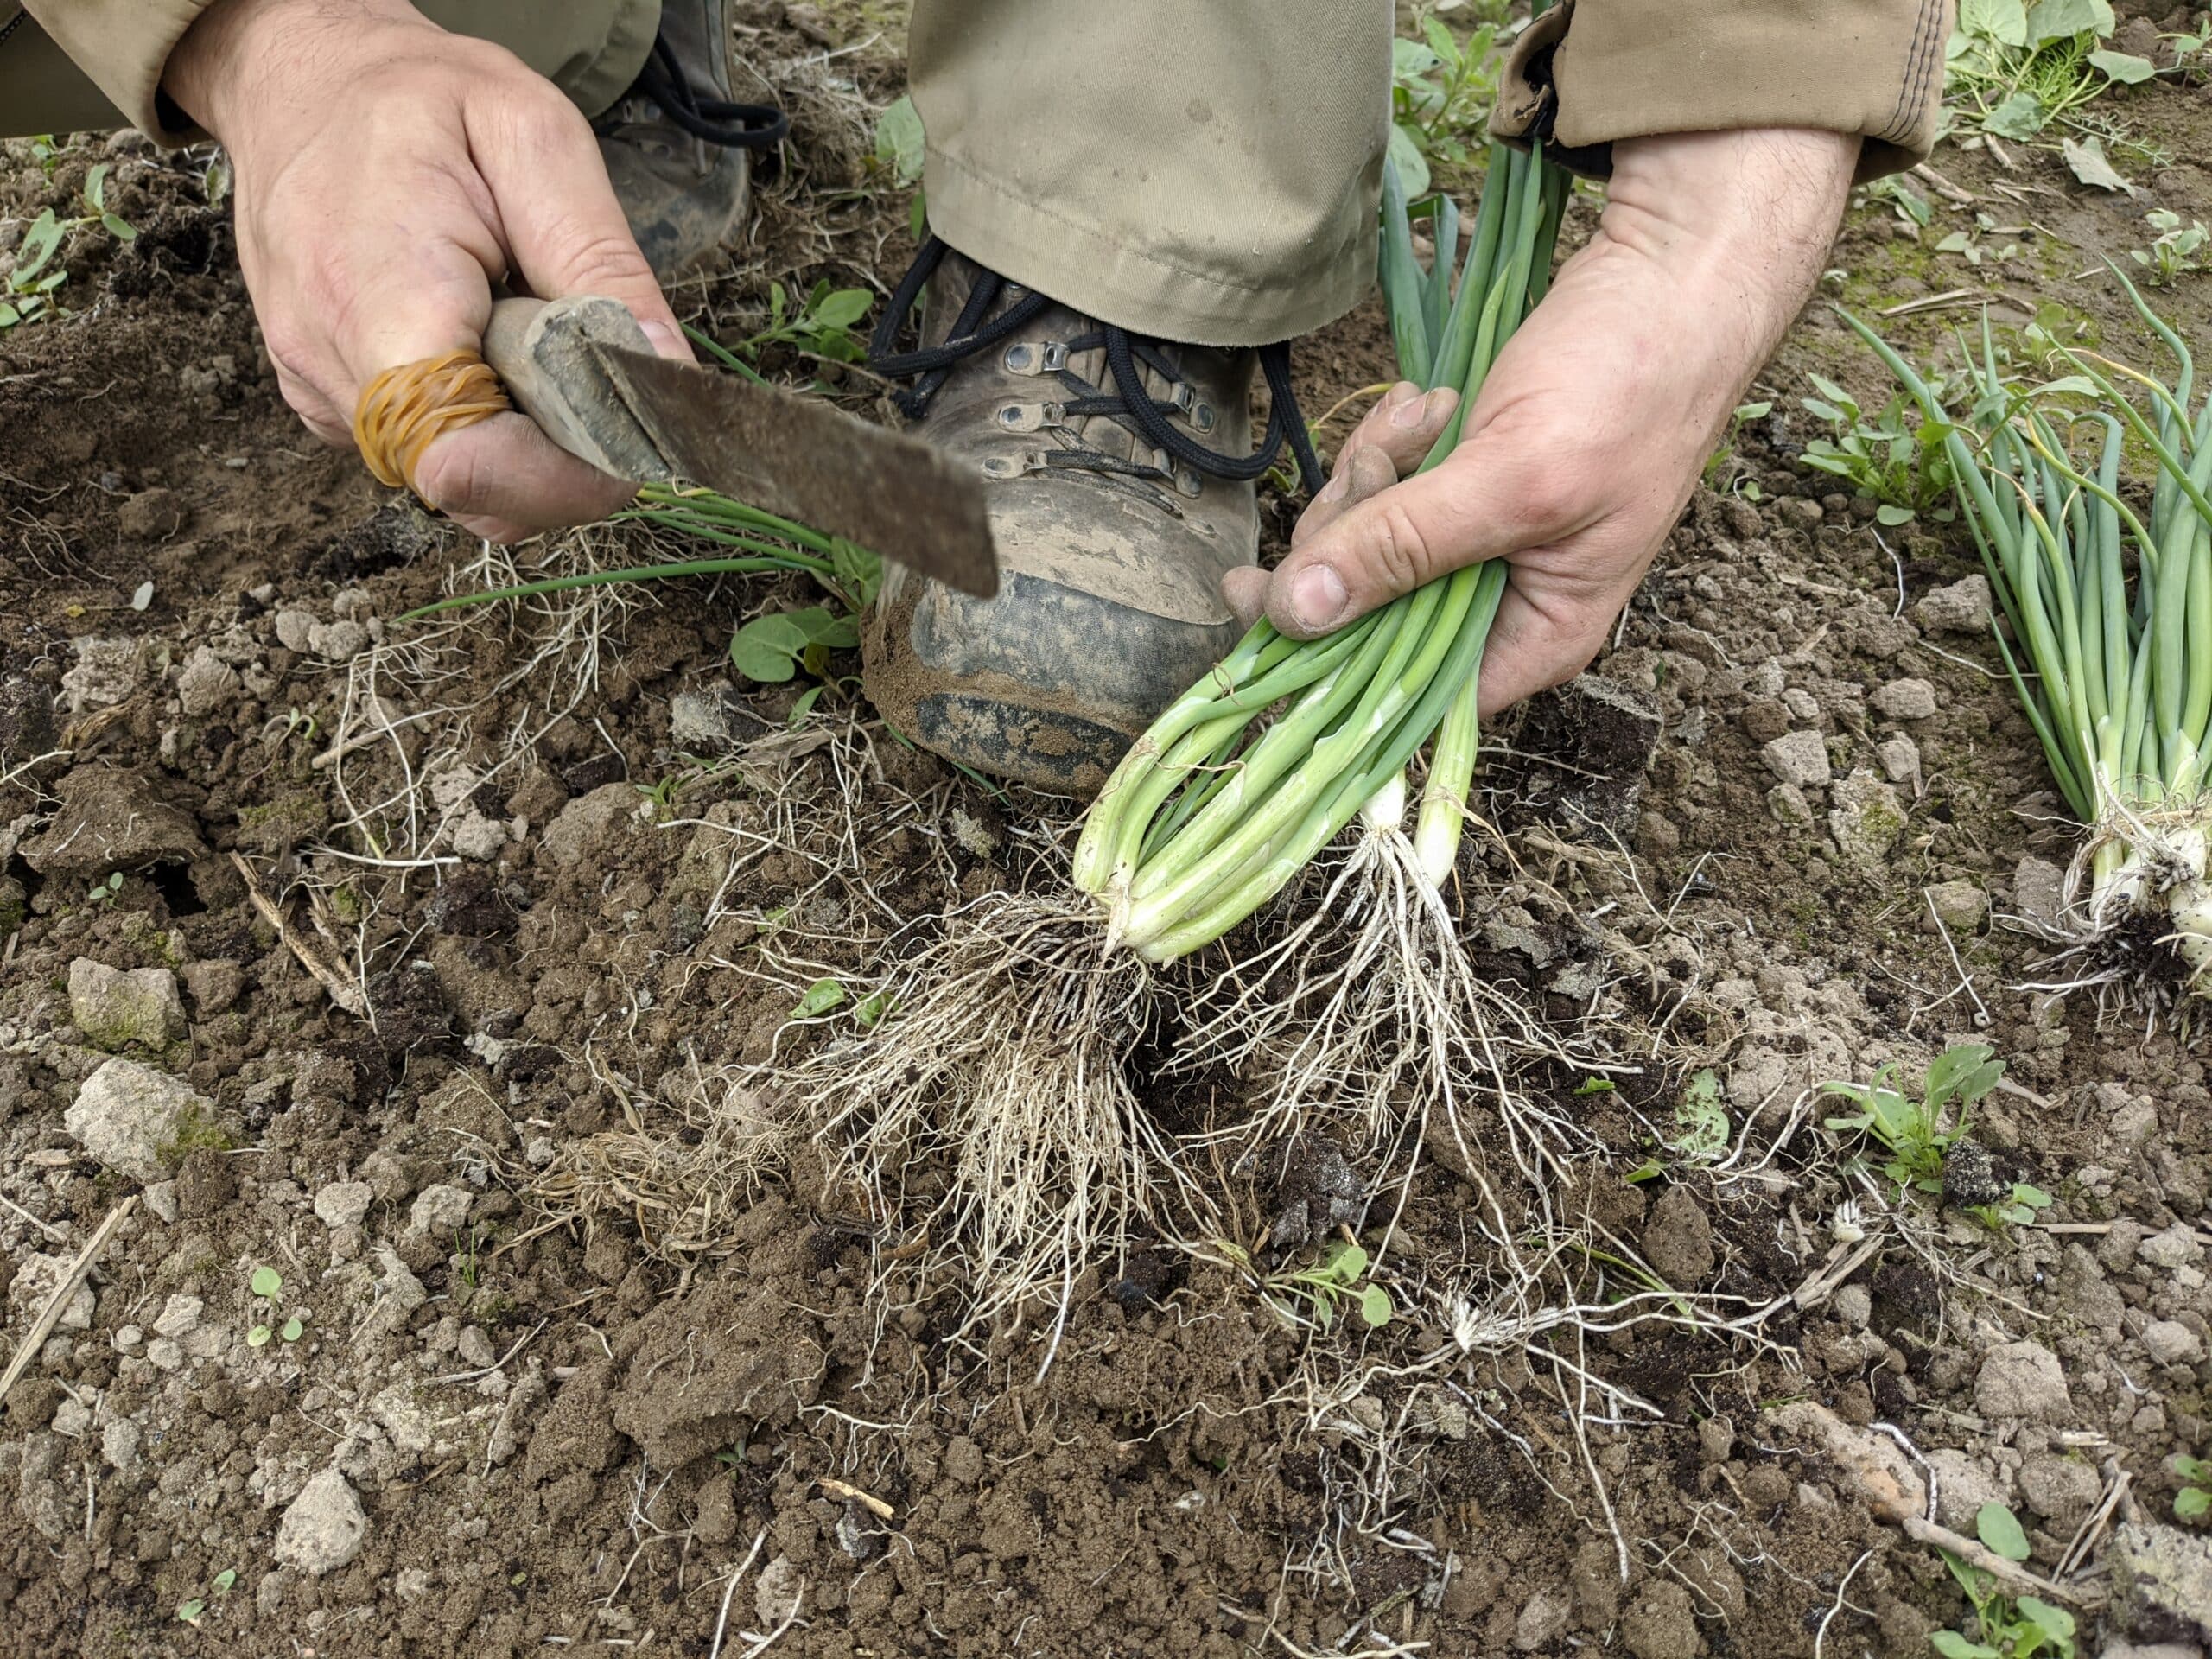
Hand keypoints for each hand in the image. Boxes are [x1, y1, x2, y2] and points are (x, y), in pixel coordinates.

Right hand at [167, 0, 685, 540]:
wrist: (300, 79)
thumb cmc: (417, 98)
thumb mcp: (534, 136)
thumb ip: (600, 260)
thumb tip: (666, 371)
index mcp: (380, 295)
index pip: (468, 460)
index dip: (563, 476)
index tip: (627, 437)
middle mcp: (330, 360)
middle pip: (475, 487)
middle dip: (560, 458)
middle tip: (593, 368)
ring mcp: (317, 387)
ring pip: (457, 479)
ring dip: (521, 434)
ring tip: (521, 329)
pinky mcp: (321, 399)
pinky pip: (424, 449)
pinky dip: (478, 418)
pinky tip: (478, 340)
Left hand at [1225, 128, 1857, 714]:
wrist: (1676, 277)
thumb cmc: (1631, 386)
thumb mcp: (1511, 478)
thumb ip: (1404, 550)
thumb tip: (1296, 617)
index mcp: (1533, 640)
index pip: (1395, 691)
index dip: (1322, 653)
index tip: (1255, 588)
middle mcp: (1503, 607)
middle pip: (1366, 614)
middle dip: (1353, 530)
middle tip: (1381, 459)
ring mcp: (1484, 544)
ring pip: (1368, 542)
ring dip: (1376, 472)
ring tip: (1425, 415)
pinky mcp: (1467, 486)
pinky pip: (1392, 490)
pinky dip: (1394, 444)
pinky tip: (1428, 403)